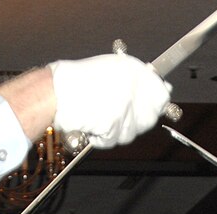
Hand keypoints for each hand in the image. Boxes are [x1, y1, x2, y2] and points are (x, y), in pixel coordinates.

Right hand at [49, 53, 172, 148]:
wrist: (55, 93)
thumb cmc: (74, 82)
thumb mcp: (109, 71)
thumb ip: (133, 82)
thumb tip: (158, 92)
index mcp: (132, 69)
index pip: (161, 93)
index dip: (157, 104)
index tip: (154, 109)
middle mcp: (132, 86)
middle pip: (148, 117)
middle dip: (134, 121)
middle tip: (113, 116)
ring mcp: (125, 107)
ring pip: (130, 133)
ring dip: (115, 131)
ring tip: (96, 116)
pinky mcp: (115, 124)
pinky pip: (113, 140)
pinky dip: (101, 138)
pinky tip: (90, 124)